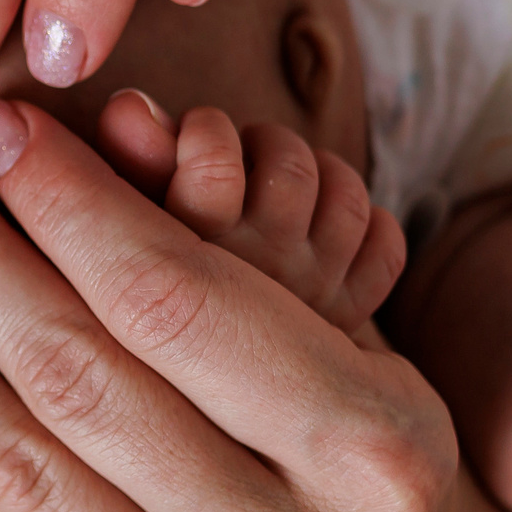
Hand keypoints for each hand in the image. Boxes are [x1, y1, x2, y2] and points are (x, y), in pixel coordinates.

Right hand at [95, 89, 404, 341]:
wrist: (193, 408)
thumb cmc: (141, 296)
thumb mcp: (129, 222)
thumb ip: (128, 162)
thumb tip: (130, 103)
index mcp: (190, 261)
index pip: (213, 161)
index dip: (206, 130)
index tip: (189, 136)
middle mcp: (260, 281)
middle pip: (289, 167)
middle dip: (263, 140)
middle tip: (233, 154)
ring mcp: (313, 300)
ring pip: (343, 196)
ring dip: (316, 170)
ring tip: (274, 179)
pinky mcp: (348, 314)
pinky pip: (383, 244)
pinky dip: (366, 223)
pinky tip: (322, 223)